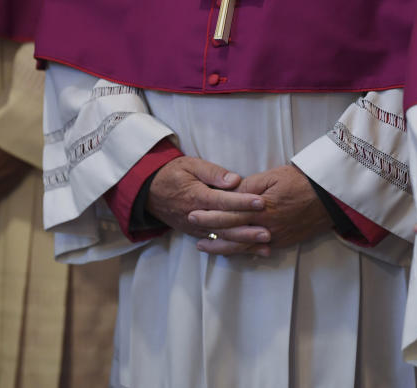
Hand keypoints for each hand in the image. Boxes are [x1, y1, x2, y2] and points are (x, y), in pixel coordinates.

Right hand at [147, 156, 266, 250]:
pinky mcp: (195, 234)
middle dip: (247, 230)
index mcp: (196, 195)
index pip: (223, 201)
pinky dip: (234, 249)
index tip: (261, 202)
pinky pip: (216, 243)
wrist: (148, 191)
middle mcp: (196, 215)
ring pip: (222, 238)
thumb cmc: (173, 173)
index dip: (242, 202)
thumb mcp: (191, 164)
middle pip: (225, 225)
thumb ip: (213, 172)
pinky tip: (250, 252)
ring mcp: (195, 228)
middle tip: (268, 232)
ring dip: (244, 244)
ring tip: (265, 246)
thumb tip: (235, 180)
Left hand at [187, 165, 333, 256]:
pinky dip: (243, 252)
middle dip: (210, 231)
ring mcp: (275, 237)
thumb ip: (248, 186)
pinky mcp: (284, 242)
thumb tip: (229, 192)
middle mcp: (266, 226)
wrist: (329, 196)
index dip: (210, 214)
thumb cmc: (300, 180)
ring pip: (243, 246)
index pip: (229, 213)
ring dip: (222, 247)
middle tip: (191, 229)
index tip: (193, 213)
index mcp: (261, 207)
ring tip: (204, 247)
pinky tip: (231, 252)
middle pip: (232, 231)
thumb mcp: (272, 176)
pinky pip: (259, 250)